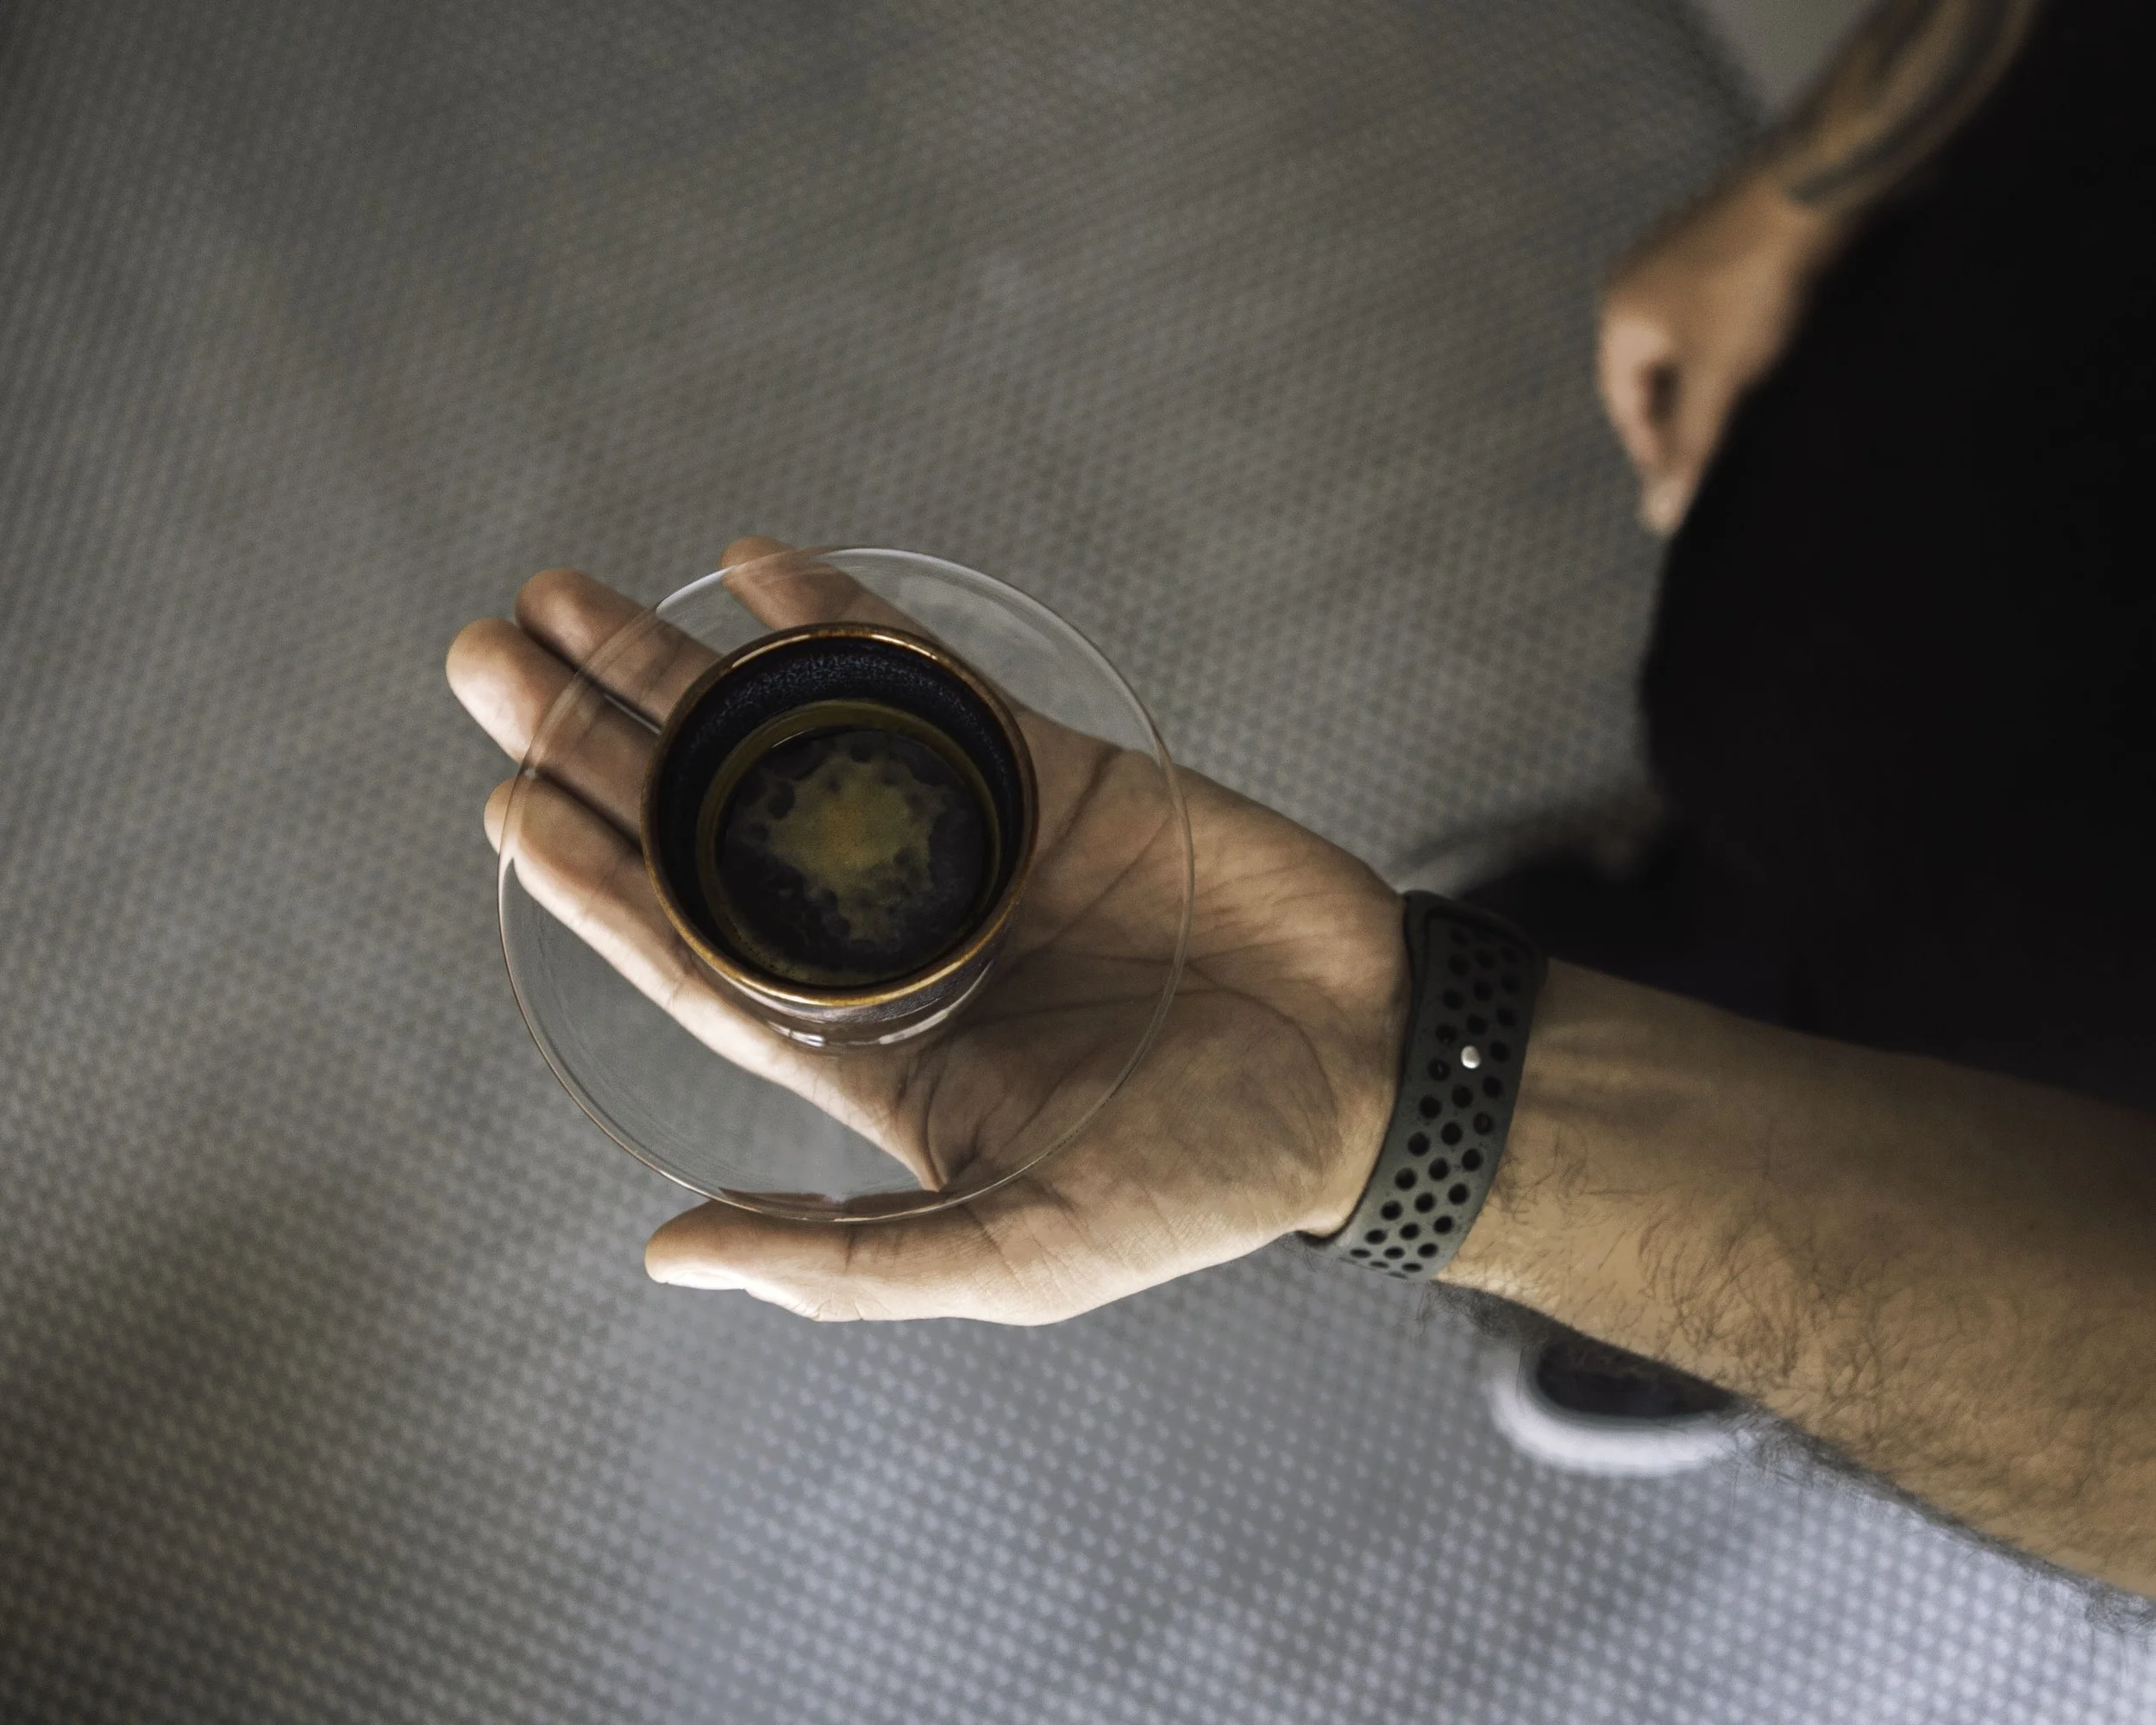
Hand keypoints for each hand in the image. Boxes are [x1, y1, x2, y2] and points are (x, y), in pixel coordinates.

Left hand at [446, 540, 1405, 1322]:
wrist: (1370, 1068)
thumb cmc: (1199, 1180)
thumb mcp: (1016, 1254)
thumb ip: (846, 1259)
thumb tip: (665, 1253)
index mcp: (870, 1052)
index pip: (694, 951)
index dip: (595, 880)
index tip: (507, 803)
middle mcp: (895, 937)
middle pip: (707, 826)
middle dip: (598, 742)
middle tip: (487, 657)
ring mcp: (968, 845)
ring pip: (792, 737)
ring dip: (683, 667)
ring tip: (566, 597)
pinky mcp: (1046, 774)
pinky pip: (925, 682)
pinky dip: (842, 623)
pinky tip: (755, 569)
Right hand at [1598, 170, 1838, 533]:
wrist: (1820, 187)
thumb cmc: (1755, 278)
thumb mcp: (1719, 377)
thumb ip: (1690, 447)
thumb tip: (1659, 516)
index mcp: (1620, 310)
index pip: (1623, 401)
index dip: (1652, 447)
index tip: (1688, 481)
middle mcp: (1643, 279)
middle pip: (1658, 374)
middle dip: (1690, 413)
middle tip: (1727, 452)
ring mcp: (1689, 257)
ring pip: (1696, 343)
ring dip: (1722, 379)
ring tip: (1760, 408)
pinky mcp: (1735, 243)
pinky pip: (1727, 312)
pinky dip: (1748, 343)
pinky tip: (1784, 358)